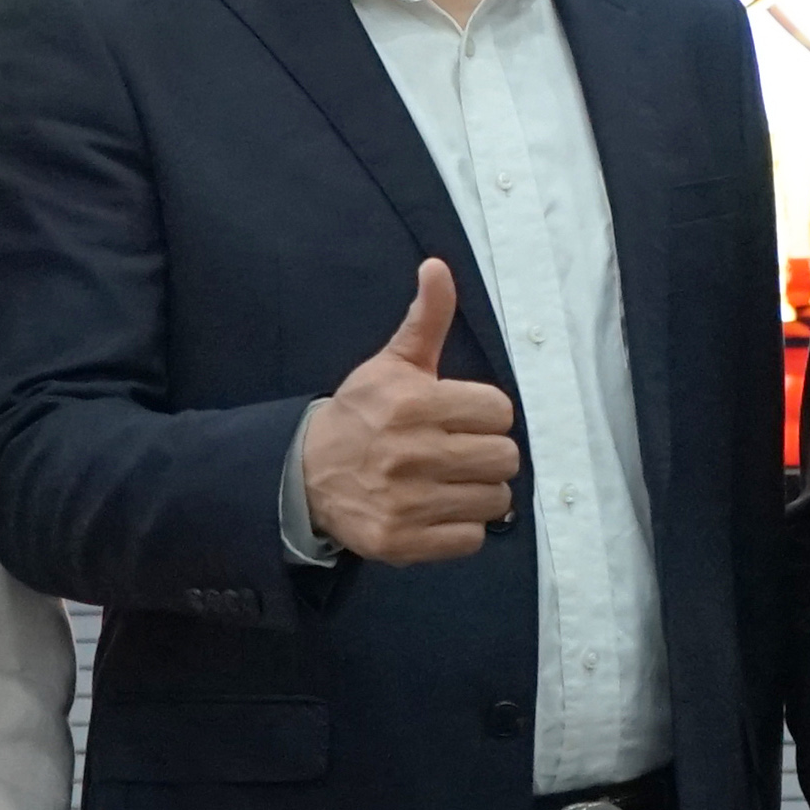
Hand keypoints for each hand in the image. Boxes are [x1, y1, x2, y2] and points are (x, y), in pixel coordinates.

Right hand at [296, 262, 522, 564]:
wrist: (304, 474)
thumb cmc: (361, 415)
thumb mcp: (392, 363)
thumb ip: (426, 319)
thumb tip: (438, 267)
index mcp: (414, 404)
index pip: (499, 411)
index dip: (486, 414)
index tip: (463, 418)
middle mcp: (412, 454)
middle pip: (505, 458)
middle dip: (489, 454)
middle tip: (462, 453)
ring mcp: (406, 502)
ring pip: (494, 500)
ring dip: (480, 492)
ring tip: (451, 482)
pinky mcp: (401, 542)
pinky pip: (470, 539)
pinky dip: (461, 528)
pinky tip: (438, 510)